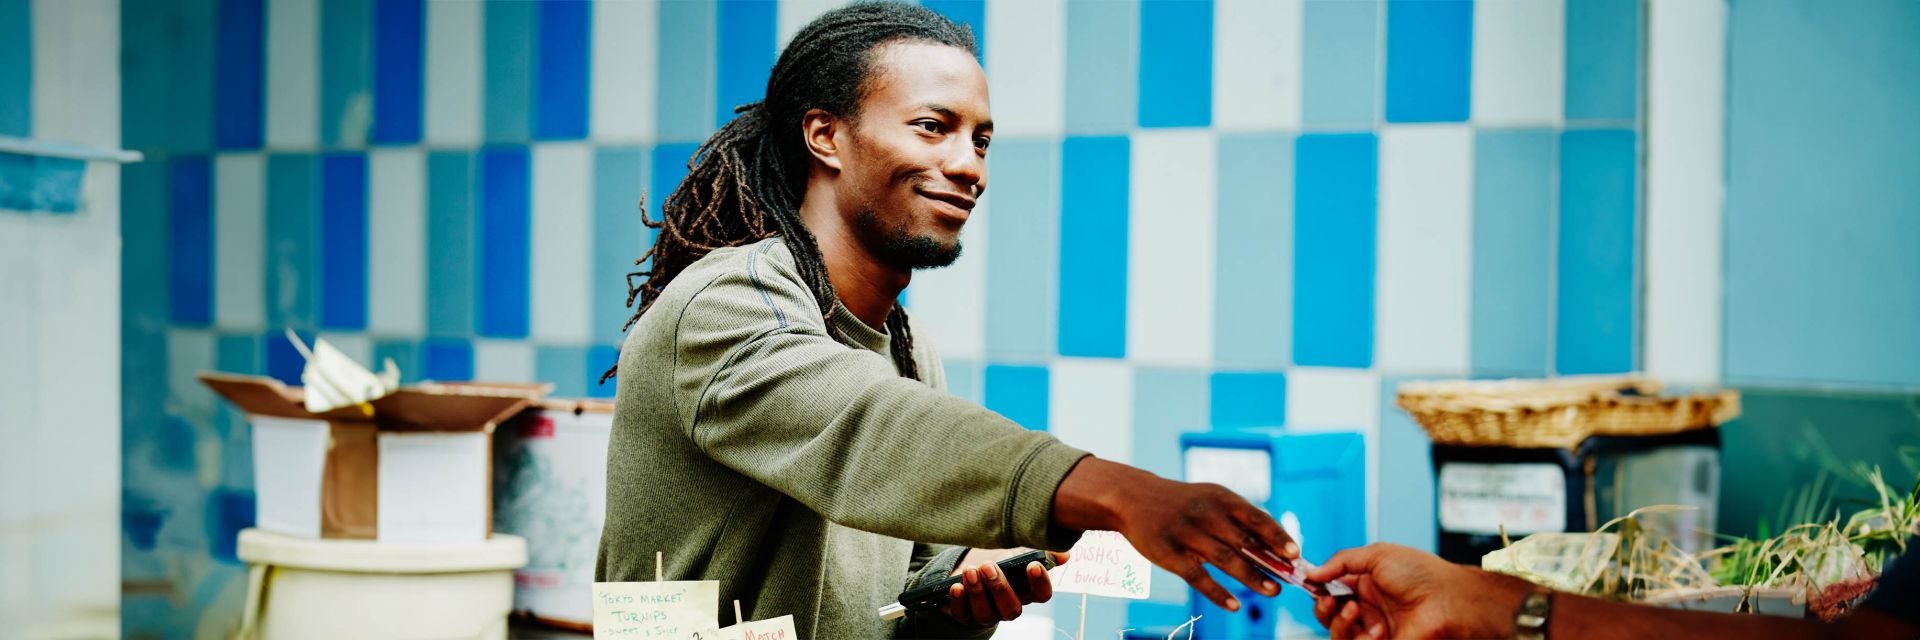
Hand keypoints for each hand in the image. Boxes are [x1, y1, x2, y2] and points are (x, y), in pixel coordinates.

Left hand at [939, 548, 1066, 626]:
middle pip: (1011, 608)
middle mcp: (1009, 607)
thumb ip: (1040, 551)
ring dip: (977, 592)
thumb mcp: (1019, 550)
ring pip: (985, 613)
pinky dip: (959, 601)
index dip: (1040, 583)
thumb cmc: (999, 558)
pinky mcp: (964, 614)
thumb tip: (1065, 555)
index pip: (1041, 595)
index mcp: (1027, 592)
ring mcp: (987, 614)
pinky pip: (962, 614)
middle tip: (989, 566)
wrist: (970, 566)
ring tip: (970, 571)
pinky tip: (956, 586)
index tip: (1033, 566)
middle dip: (1000, 588)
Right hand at [1051, 458, 1296, 612]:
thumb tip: (1277, 548)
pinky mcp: (1168, 553)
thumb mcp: (1211, 498)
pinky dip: (1217, 592)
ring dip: (1251, 577)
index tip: (1295, 552)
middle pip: (1244, 541)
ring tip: (1272, 592)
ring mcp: (1186, 534)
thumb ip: (1240, 519)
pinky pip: (1197, 576)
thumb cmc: (1183, 503)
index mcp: (1220, 498)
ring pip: (1225, 559)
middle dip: (1270, 561)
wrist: (1133, 498)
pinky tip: (1234, 605)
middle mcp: (1205, 513)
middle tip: (1290, 579)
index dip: (1276, 535)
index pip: (1255, 517)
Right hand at [1307, 543, 1533, 638]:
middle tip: (1328, 599)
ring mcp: (1373, 628)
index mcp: (1365, 584)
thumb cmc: (1419, 573)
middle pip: (1328, 614)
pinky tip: (1376, 629)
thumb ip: (1341, 562)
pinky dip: (1358, 637)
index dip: (1317, 587)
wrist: (1447, 599)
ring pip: (1336, 633)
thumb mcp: (1376, 555)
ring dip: (1338, 622)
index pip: (1330, 588)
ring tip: (1353, 610)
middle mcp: (1367, 607)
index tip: (1306, 582)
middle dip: (1322, 606)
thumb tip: (1312, 573)